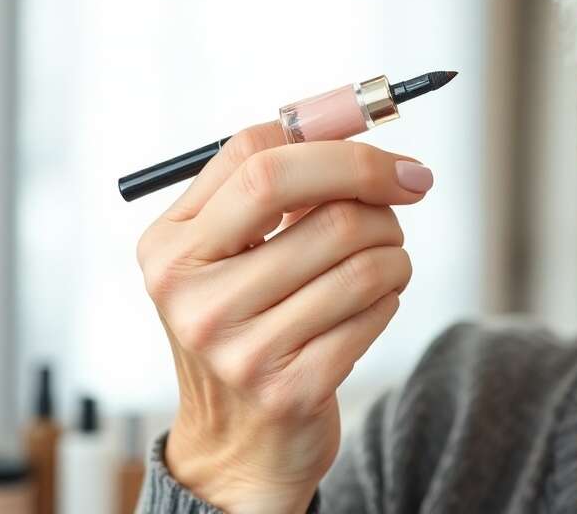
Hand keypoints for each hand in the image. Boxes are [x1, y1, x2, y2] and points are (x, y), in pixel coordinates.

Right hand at [135, 120, 432, 512]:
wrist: (237, 445)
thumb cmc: (246, 324)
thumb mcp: (231, 253)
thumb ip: (274, 185)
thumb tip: (363, 132)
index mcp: (170, 248)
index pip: (260, 156)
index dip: (341, 146)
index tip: (391, 159)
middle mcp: (194, 297)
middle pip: (327, 209)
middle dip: (381, 197)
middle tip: (407, 199)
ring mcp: (240, 349)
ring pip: (365, 260)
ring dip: (394, 252)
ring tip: (380, 264)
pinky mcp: (290, 389)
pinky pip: (376, 310)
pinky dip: (389, 298)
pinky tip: (367, 310)